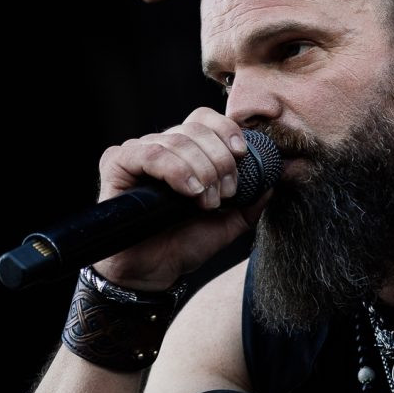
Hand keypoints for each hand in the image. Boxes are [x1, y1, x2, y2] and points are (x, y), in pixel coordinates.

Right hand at [89, 107, 274, 291]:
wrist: (154, 273)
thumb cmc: (184, 245)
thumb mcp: (228, 222)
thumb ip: (251, 201)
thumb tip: (276, 179)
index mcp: (186, 152)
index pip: (205, 119)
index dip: (227, 131)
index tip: (242, 155)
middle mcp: (161, 146)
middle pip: (196, 128)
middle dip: (219, 160)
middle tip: (224, 194)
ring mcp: (137, 153)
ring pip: (176, 139)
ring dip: (201, 169)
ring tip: (206, 201)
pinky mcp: (116, 164)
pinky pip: (149, 153)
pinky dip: (176, 169)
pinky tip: (189, 191)